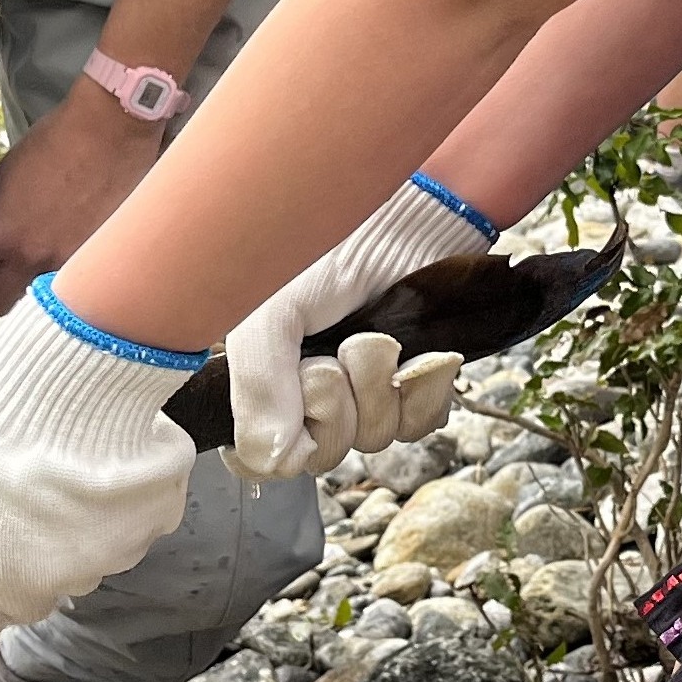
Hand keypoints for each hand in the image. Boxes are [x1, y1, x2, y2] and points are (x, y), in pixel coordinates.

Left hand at [0, 83, 165, 314]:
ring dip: (35, 282)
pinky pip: (72, 280)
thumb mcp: (6, 172)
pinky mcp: (96, 260)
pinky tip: (76, 241)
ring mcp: (63, 263)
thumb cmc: (55, 140)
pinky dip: (69, 270)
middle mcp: (26, 255)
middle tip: (6, 275)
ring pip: (36, 295)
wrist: (110, 131)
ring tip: (48, 252)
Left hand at [0, 279, 198, 654]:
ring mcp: (109, 558)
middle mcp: (46, 584)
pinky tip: (102, 456)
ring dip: (71, 527)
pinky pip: (130, 523)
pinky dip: (118, 500)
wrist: (73, 371)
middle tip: (16, 498)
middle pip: (28, 596)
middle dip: (20, 559)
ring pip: (83, 560)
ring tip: (62, 465)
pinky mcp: (153, 524)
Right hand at [224, 175, 489, 478]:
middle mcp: (314, 395)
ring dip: (378, 390)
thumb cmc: (327, 253)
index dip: (277, 445)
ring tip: (377, 339)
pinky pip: (420, 423)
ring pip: (373, 439)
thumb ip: (260, 384)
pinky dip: (421, 391)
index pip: (261, 456)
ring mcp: (368, 394)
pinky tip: (416, 355)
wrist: (403, 222)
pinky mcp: (417, 388)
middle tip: (333, 357)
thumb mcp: (272, 313)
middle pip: (323, 453)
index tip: (291, 414)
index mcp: (267, 379)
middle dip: (334, 405)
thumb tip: (273, 459)